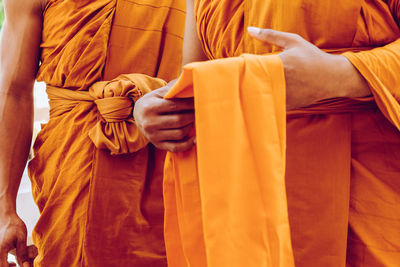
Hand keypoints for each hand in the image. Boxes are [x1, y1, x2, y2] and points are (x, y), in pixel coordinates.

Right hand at [0, 212, 29, 266]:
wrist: (6, 218)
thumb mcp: (21, 238)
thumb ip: (22, 253)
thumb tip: (26, 266)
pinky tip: (13, 264)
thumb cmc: (14, 226)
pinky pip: (0, 261)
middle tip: (19, 266)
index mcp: (0, 251)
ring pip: (0, 264)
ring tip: (16, 265)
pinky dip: (5, 265)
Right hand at [134, 81, 195, 152]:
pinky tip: (195, 138)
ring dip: (191, 126)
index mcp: (149, 107)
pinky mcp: (158, 145)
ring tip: (195, 119)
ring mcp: (153, 136)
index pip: (174, 106)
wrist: (137, 116)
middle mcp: (149, 123)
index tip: (199, 100)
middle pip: (178, 120)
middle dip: (192, 115)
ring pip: (179, 133)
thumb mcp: (158, 93)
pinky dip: (187, 144)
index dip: (189, 104)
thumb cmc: (152, 102)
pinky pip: (176, 147)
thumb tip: (189, 80)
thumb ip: (172, 88)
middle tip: (200, 111)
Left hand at [248, 27, 369, 109]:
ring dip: (254, 91)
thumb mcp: (293, 42)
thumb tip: (250, 30)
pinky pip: (270, 103)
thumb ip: (270, 35)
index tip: (238, 66)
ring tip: (250, 86)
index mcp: (280, 65)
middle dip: (246, 80)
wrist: (333, 79)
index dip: (243, 67)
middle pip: (253, 83)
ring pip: (260, 95)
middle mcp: (281, 82)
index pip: (253, 67)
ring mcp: (284, 96)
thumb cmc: (312, 58)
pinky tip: (263, 93)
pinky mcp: (286, 105)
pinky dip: (265, 99)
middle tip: (240, 77)